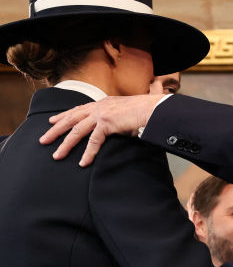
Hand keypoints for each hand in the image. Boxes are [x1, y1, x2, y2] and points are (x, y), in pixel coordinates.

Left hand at [40, 94, 162, 166]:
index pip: (78, 110)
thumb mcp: (127, 114)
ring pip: (77, 130)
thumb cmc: (146, 112)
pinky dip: (88, 153)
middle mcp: (98, 107)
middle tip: (44, 140)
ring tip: (57, 155)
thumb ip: (117, 120)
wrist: (154, 109)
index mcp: (103, 103)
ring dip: (65, 144)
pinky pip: (94, 141)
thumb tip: (119, 129)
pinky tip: (83, 162)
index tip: (53, 121)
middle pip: (71, 119)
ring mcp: (101, 114)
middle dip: (55, 130)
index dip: (64, 116)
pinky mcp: (106, 123)